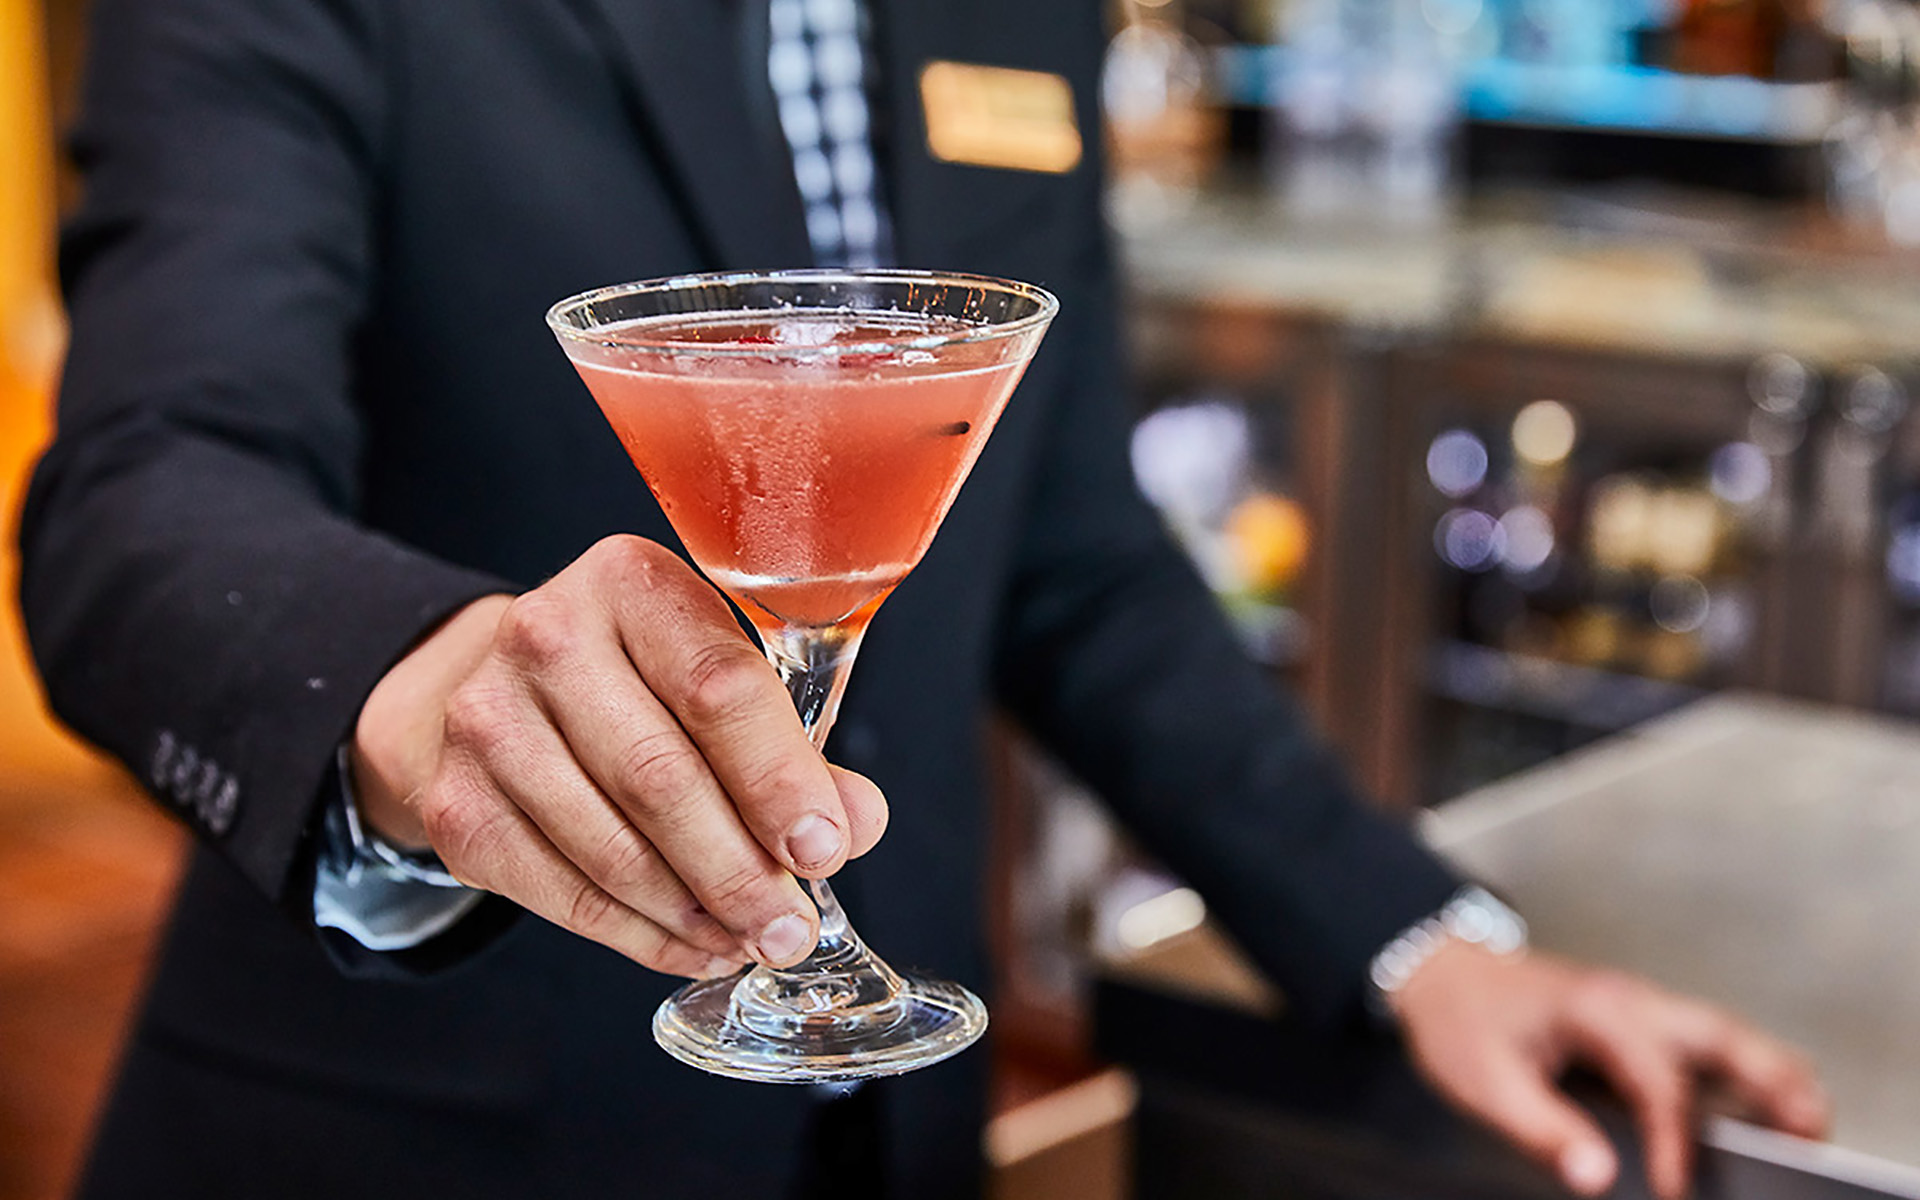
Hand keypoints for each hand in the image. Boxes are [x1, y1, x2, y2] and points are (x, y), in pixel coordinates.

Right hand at [349, 535, 887, 976]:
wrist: (494, 691)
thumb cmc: (634, 682)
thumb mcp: (714, 675)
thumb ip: (791, 746)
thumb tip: (853, 823)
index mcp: (630, 582)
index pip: (718, 687)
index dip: (778, 779)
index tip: (823, 847)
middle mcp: (546, 637)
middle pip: (661, 777)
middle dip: (742, 870)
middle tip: (793, 927)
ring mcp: (487, 722)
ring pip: (613, 849)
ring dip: (696, 913)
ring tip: (751, 940)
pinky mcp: (457, 807)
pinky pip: (565, 894)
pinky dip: (641, 935)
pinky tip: (692, 944)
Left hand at [1391, 942, 1829, 1199]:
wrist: (1440, 970)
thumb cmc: (1460, 1021)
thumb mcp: (1485, 1082)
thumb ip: (1543, 1129)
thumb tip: (1598, 1177)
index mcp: (1596, 1011)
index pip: (1657, 1083)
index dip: (1673, 1142)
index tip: (1677, 1192)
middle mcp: (1631, 1000)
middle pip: (1721, 1036)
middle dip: (1771, 1081)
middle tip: (1809, 1132)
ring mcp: (1640, 1005)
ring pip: (1723, 1034)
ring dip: (1769, 1073)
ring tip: (1808, 1124)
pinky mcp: (1638, 1019)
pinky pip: (1704, 1041)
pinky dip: (1742, 1070)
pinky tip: (1759, 1109)